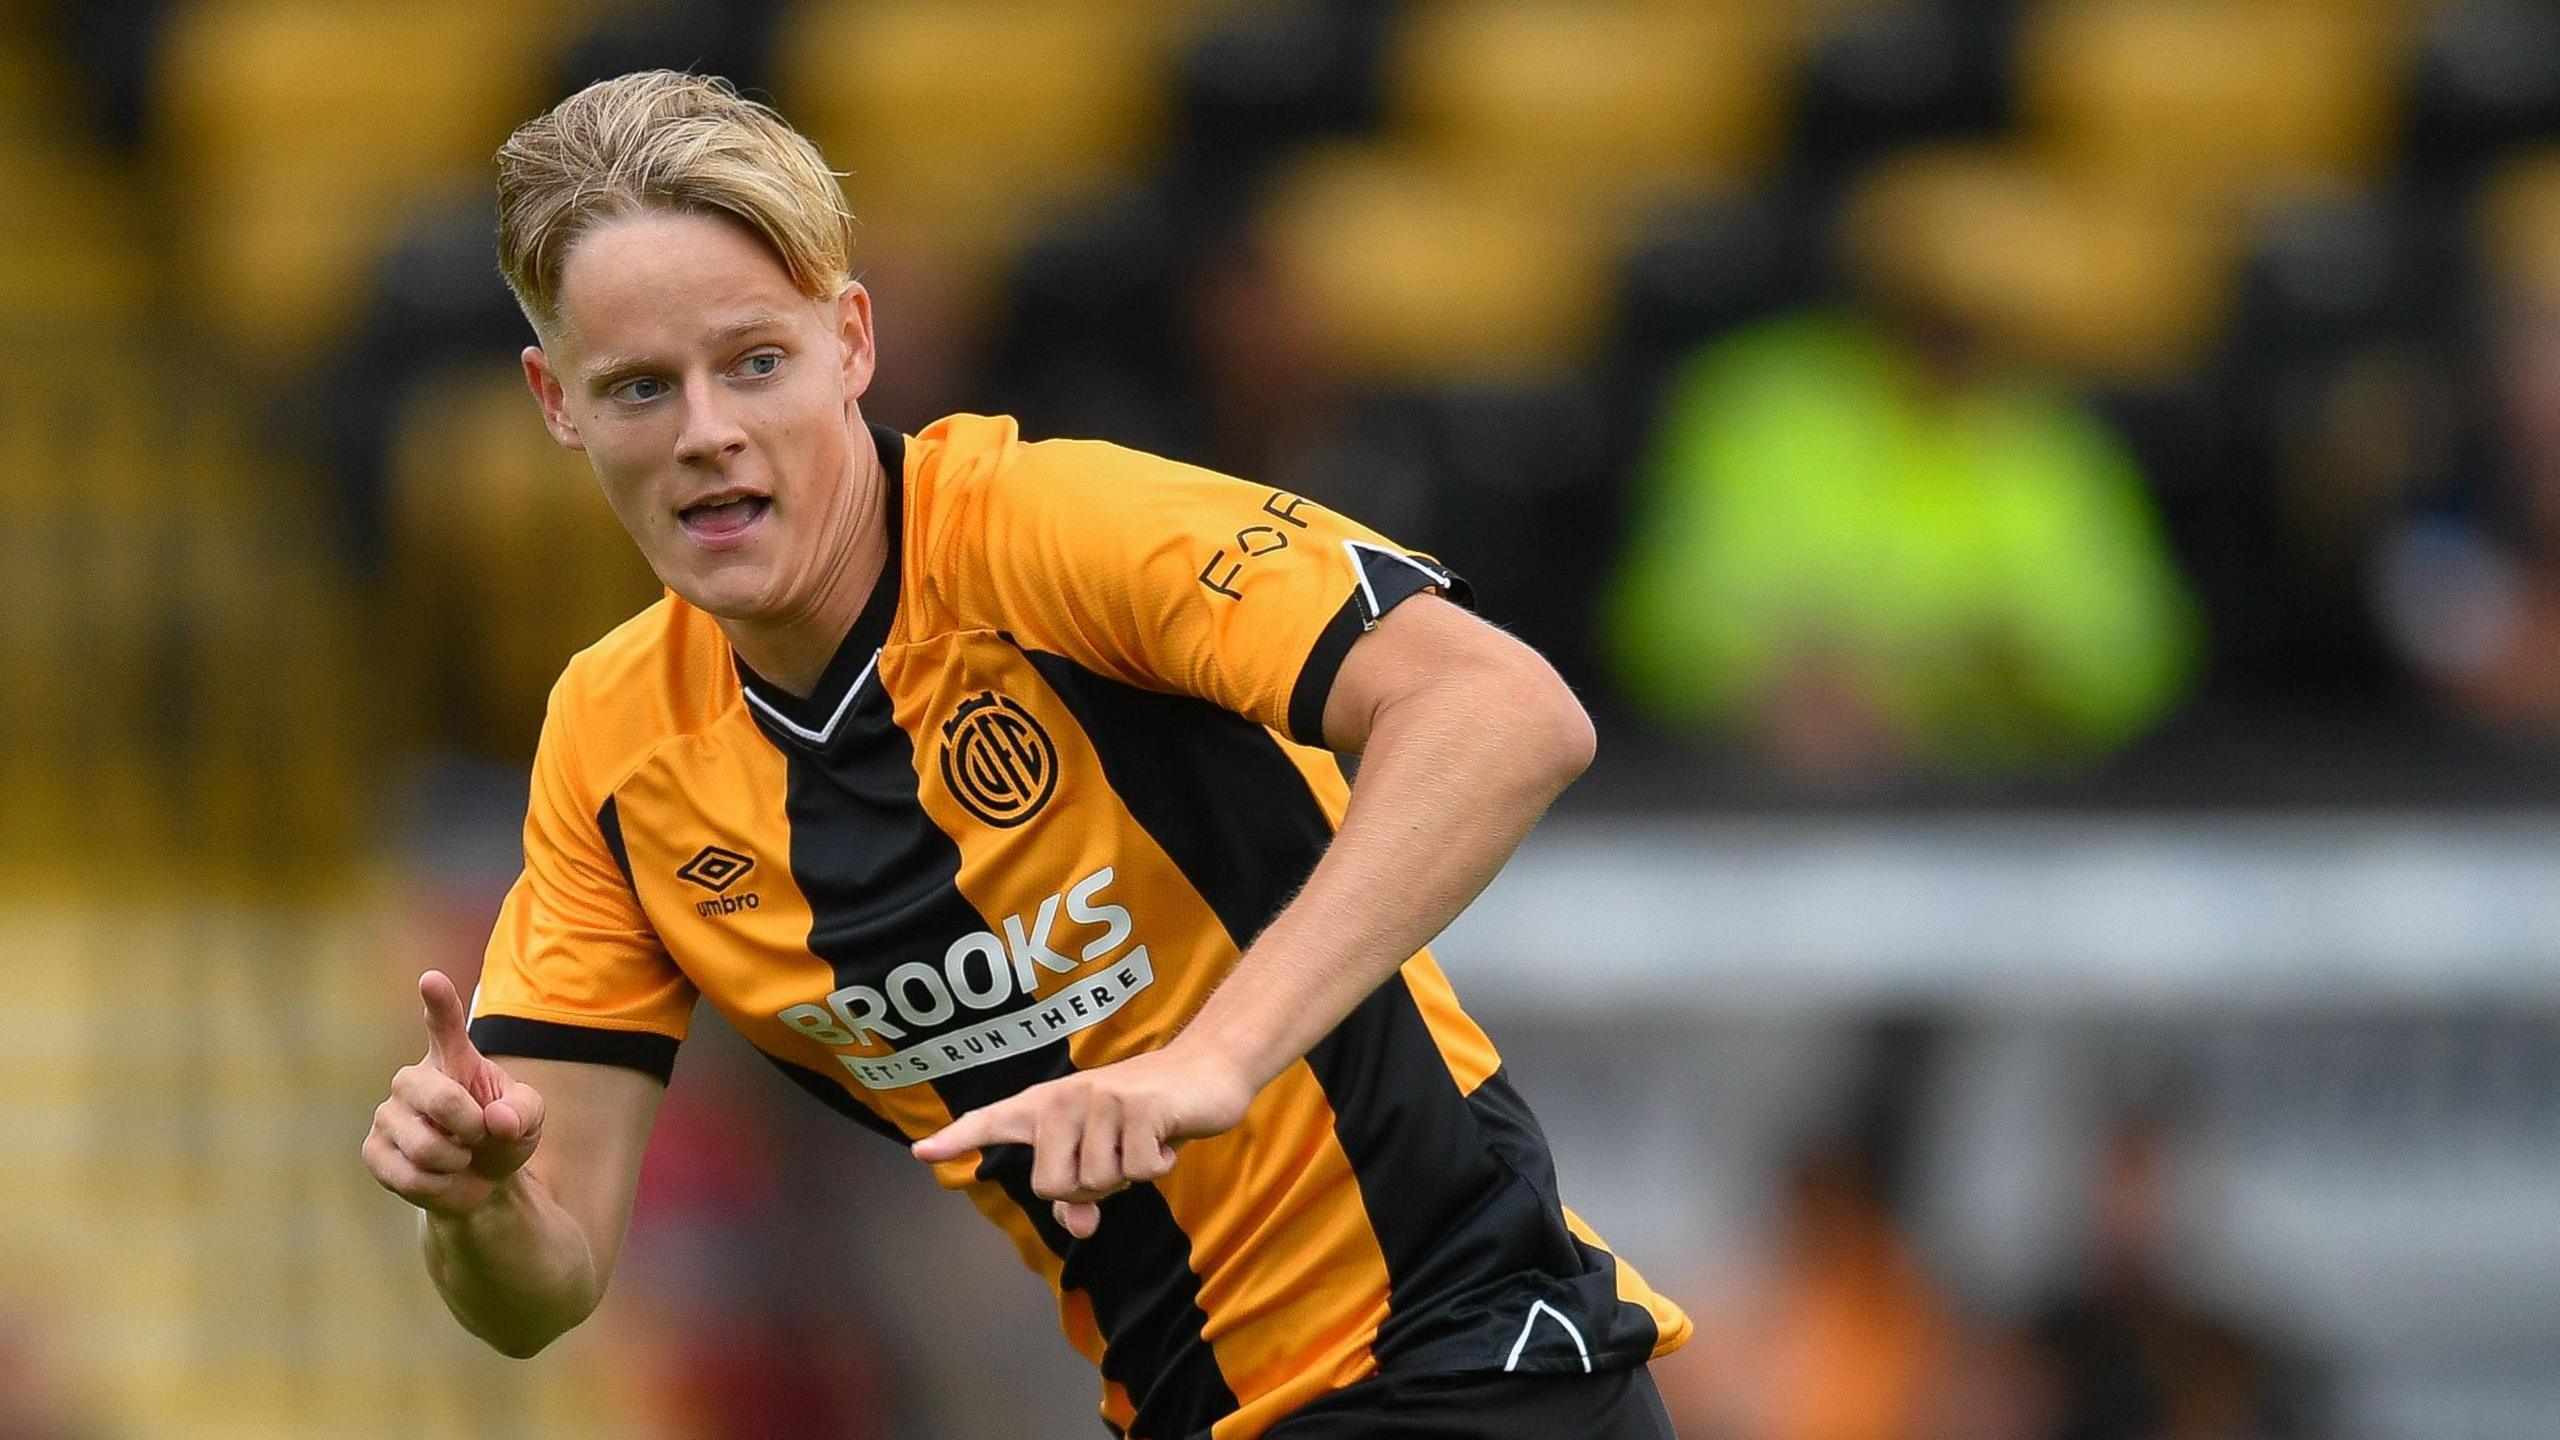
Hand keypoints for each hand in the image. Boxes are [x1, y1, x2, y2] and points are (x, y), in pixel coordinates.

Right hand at [362, 971, 547, 1216]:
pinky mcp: (373, 1150)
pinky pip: (410, 1176)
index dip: (438, 1002)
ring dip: (457, 1162)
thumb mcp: (528, 1118)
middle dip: (471, 1127)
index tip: (432, 979)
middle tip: (480, 1136)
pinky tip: (441, 1177)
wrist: (482, 1179)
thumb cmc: (503, 1134)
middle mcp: (414, 1079)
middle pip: (440, 1099)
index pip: (443, 1023)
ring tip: (460, 1157)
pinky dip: (439, 1187)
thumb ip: (524, 1111)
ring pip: (425, 1146)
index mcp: (453, 1057)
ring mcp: (388, 1114)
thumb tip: (497, 1120)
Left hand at [910, 1043, 1257, 1238]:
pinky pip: (1138, 1172)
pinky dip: (1157, 1167)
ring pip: (1096, 1181)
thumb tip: (1076, 1226)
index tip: (924, 1153)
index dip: (958, 1139)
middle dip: (1091, 1188)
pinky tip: (1165, 1139)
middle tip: (1118, 1157)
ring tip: (1141, 1142)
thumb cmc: (1146, 1119)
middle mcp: (1065, 1098)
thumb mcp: (1108, 1159)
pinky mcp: (1138, 1107)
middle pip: (1052, 1185)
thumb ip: (1081, 1194)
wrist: (1207, 1071)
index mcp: (1048, 1106)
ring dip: (1128, 1176)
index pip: (993, 1121)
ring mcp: (1100, 1099)